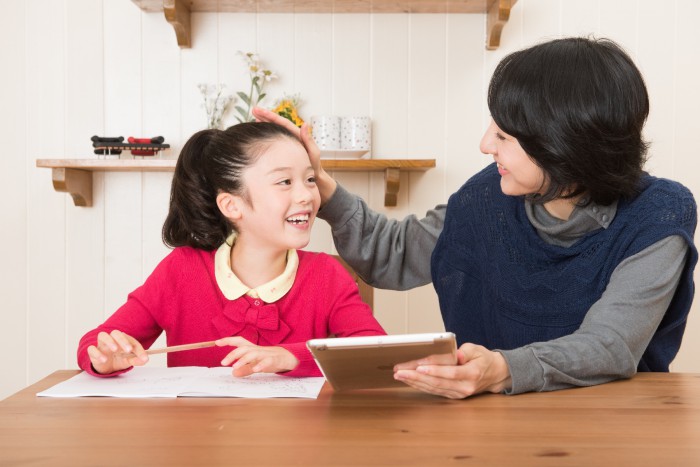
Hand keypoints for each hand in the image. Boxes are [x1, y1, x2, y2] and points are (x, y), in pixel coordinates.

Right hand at [87, 330, 148, 374]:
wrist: (105, 367)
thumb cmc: (118, 360)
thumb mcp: (128, 361)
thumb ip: (136, 360)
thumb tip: (145, 359)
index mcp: (123, 340)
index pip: (131, 340)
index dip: (138, 349)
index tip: (144, 357)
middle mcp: (112, 340)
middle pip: (116, 333)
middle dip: (123, 340)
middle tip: (129, 350)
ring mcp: (102, 345)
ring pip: (102, 335)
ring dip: (109, 341)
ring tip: (115, 350)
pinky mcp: (93, 352)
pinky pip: (92, 349)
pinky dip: (97, 353)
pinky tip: (104, 359)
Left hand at [216, 336, 298, 376]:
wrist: (286, 358)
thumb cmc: (268, 360)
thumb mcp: (254, 365)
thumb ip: (244, 369)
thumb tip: (233, 374)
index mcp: (251, 349)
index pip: (239, 341)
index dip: (228, 340)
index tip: (217, 342)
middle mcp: (257, 350)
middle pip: (244, 348)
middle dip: (233, 354)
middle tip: (223, 363)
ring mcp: (265, 354)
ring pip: (253, 353)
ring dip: (243, 360)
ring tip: (235, 367)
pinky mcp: (273, 360)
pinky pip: (267, 361)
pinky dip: (261, 365)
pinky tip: (255, 369)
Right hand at [252, 106, 336, 202]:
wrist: (314, 177)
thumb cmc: (314, 167)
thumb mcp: (313, 153)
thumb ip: (309, 140)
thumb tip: (305, 124)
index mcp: (298, 135)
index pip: (283, 122)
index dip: (271, 116)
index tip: (260, 111)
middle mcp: (292, 136)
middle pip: (277, 123)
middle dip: (265, 116)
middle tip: (253, 109)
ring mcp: (288, 143)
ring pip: (274, 130)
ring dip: (265, 123)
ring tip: (254, 119)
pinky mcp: (284, 150)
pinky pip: (274, 139)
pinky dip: (267, 135)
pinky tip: (259, 134)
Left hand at [393, 343, 511, 398]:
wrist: (494, 375)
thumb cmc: (483, 359)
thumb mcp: (477, 350)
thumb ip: (465, 351)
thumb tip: (455, 355)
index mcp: (472, 373)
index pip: (451, 373)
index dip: (435, 370)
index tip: (419, 367)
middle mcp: (465, 387)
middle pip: (438, 382)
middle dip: (417, 377)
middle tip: (400, 372)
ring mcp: (459, 393)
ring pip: (434, 388)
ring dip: (415, 382)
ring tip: (400, 375)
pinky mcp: (453, 395)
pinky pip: (434, 391)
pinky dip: (420, 386)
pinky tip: (409, 380)